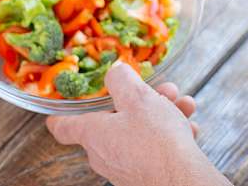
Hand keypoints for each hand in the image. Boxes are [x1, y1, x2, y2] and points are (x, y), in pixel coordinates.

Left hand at [46, 62, 225, 185]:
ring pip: (139, 131)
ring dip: (162, 114)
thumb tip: (115, 72)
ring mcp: (123, 167)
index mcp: (94, 134)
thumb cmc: (156, 140)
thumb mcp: (138, 98)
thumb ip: (122, 79)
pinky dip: (170, 135)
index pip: (65, 126)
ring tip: (182, 105)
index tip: (59, 109)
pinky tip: (189, 128)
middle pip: (114, 121)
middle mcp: (104, 154)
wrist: (181, 178)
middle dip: (141, 101)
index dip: (61, 115)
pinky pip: (153, 148)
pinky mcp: (143, 174)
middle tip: (161, 91)